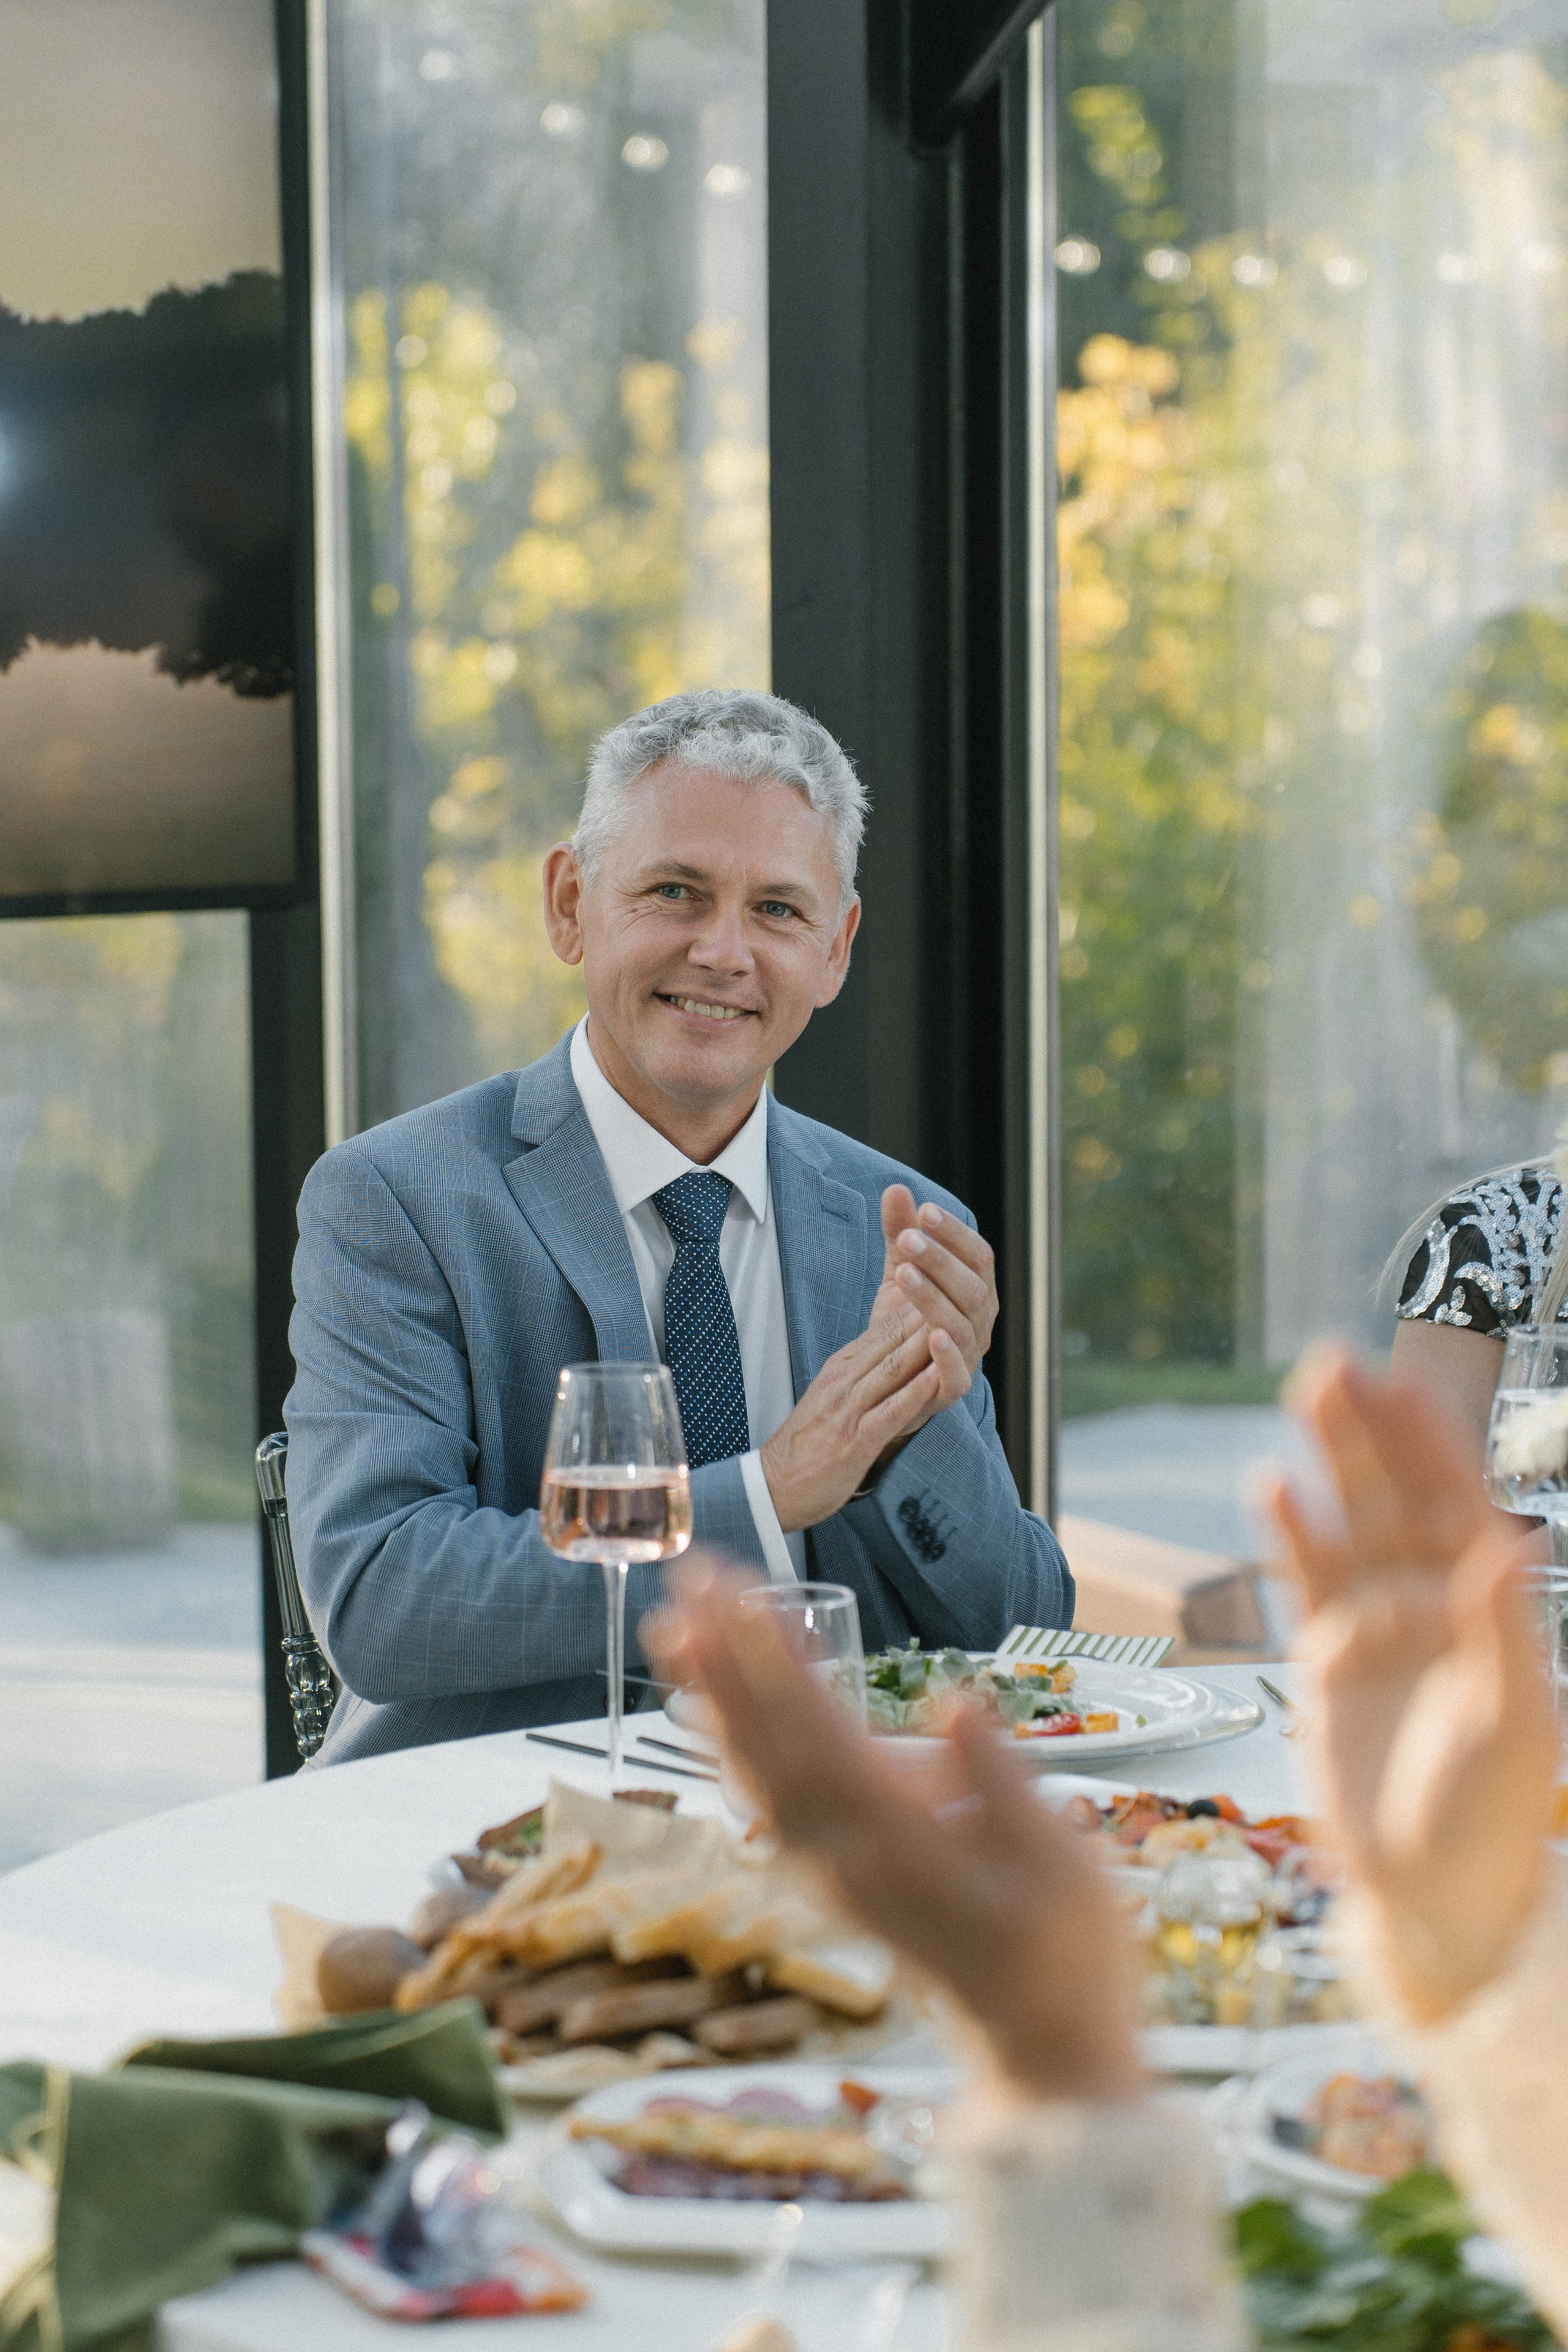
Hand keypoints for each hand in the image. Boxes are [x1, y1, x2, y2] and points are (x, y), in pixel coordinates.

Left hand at [648, 1560, 1144, 2102]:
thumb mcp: (1063, 1868)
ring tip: (677, 1629)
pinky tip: (714, 1712)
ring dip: (714, 1698)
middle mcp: (847, 1856)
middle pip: (768, 1745)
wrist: (1039, 2045)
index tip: (740, 1597)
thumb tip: (957, 1703)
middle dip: (725, 1660)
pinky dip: (735, 1747)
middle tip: (688, 1581)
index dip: (775, 1662)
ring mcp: (833, 1870)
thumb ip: (1003, 1785)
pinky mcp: (835, 1876)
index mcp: (900, 1842)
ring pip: (756, 1771)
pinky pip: (770, 1799)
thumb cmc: (1064, 1952)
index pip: (822, 1733)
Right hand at [760, 1300, 969, 1531]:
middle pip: (892, 1337)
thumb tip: (890, 1346)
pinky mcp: (857, 1439)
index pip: (885, 1327)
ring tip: (956, 1318)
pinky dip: (918, 1391)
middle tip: (959, 1285)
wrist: (774, 1485)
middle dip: (928, 1310)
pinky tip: (939, 1375)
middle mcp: (845, 1379)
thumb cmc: (808, 1442)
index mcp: (842, 1367)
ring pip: (895, 1366)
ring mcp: (850, 1408)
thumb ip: (860, 1370)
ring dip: (927, 1342)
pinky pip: (892, 1410)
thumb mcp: (832, 1394)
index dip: (917, 1303)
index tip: (946, 1281)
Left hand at [879, 1187, 998, 1390]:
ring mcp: (970, 1355)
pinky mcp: (953, 1387)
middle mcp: (981, 1320)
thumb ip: (900, 1234)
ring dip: (934, 1297)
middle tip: (908, 1238)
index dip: (954, 1233)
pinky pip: (957, 1373)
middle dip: (941, 1260)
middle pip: (972, 1286)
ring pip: (962, 1324)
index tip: (925, 1210)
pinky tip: (932, 1334)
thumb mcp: (900, 1272)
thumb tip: (895, 1187)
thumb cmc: (905, 1321)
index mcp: (976, 1288)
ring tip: (904, 1272)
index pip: (977, 1254)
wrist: (892, 1379)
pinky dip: (948, 1355)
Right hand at [1269, 1349, 1557, 2022]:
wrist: (1435, 1897)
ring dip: (1329, 1461)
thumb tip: (1510, 1543)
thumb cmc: (1491, 1820)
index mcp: (1490, 1612)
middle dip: (1370, 1432)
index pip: (1455, 1505)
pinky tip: (1273, 1485)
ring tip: (1306, 1393)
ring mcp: (1381, 1630)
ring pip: (1350, 1524)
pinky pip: (1307, 1582)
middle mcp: (1436, 1607)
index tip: (1398, 1385)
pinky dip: (1291, 1534)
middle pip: (1396, 1498)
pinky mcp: (1331, 1662)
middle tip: (1335, 1363)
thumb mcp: (1512, 1725)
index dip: (1427, 1445)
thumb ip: (1505, 1630)